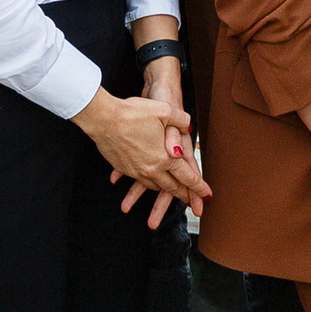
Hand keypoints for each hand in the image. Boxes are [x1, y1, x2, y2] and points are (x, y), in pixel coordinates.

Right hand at [113, 60, 200, 228]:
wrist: (103, 119)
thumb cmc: (133, 113)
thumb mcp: (164, 110)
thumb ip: (180, 119)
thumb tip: (187, 127)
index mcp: (166, 157)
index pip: (187, 176)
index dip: (199, 187)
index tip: (207, 195)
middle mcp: (152, 169)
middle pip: (172, 187)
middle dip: (184, 195)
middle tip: (192, 201)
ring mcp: (137, 170)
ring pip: (155, 186)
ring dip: (165, 190)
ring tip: (171, 192)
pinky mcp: (124, 168)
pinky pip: (139, 180)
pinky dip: (147, 183)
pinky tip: (147, 181)